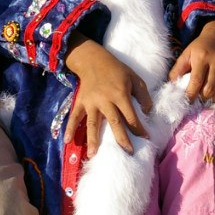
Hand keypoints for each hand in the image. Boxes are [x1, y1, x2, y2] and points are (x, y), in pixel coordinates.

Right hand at [64, 34, 152, 156]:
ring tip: (92, 155)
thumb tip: (147, 112)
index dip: (139, 128)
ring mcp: (91, 102)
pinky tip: (67, 141)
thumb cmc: (117, 69)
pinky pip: (74, 116)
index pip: (131, 116)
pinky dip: (69, 128)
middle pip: (114, 123)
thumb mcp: (134, 78)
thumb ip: (143, 95)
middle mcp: (105, 100)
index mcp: (120, 94)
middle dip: (122, 139)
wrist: (93, 59)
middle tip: (128, 152)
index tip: (146, 138)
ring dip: (93, 140)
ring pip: (92, 123)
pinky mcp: (80, 102)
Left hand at [169, 20, 214, 101]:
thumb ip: (178, 69)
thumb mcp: (187, 54)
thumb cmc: (200, 47)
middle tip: (199, 98)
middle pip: (210, 88)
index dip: (191, 94)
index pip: (196, 81)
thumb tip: (172, 85)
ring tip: (210, 98)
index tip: (187, 101)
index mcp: (202, 57)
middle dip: (203, 98)